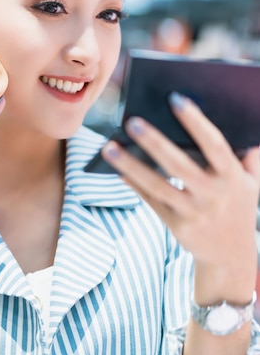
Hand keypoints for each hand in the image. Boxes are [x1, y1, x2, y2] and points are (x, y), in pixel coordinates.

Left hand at [102, 93, 259, 299]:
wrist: (231, 256)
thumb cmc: (238, 207)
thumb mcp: (253, 182)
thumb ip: (251, 156)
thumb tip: (245, 126)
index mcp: (233, 177)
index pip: (214, 143)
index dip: (196, 121)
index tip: (176, 98)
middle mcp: (213, 194)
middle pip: (179, 164)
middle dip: (154, 142)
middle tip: (131, 121)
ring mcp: (193, 211)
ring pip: (157, 184)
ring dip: (130, 165)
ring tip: (108, 146)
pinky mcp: (176, 224)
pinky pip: (151, 200)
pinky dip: (133, 185)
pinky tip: (116, 170)